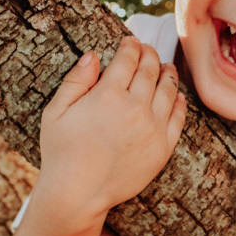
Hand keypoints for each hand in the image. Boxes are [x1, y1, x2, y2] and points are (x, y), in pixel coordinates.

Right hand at [36, 36, 185, 221]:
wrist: (78, 194)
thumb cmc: (60, 152)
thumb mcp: (55, 112)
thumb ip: (76, 80)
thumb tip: (93, 55)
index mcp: (108, 94)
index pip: (128, 58)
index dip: (131, 46)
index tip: (130, 41)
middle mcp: (135, 108)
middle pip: (151, 70)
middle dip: (150, 54)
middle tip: (148, 50)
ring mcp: (152, 128)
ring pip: (168, 90)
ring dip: (168, 73)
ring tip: (166, 67)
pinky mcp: (162, 148)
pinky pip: (178, 118)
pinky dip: (180, 103)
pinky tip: (177, 96)